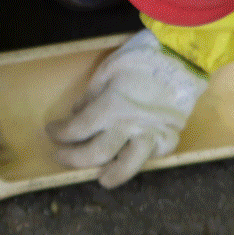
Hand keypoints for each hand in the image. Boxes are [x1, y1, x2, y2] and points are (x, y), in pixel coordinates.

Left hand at [48, 30, 206, 188]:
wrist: (182, 56)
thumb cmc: (141, 58)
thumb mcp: (107, 71)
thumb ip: (91, 97)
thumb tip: (78, 113)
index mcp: (111, 106)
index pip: (77, 129)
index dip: (60, 133)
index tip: (52, 132)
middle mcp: (129, 126)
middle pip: (95, 154)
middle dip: (73, 158)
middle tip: (61, 156)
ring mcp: (151, 135)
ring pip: (127, 166)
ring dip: (111, 175)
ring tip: (101, 178)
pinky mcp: (169, 139)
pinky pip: (151, 157)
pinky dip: (138, 161)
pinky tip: (129, 160)